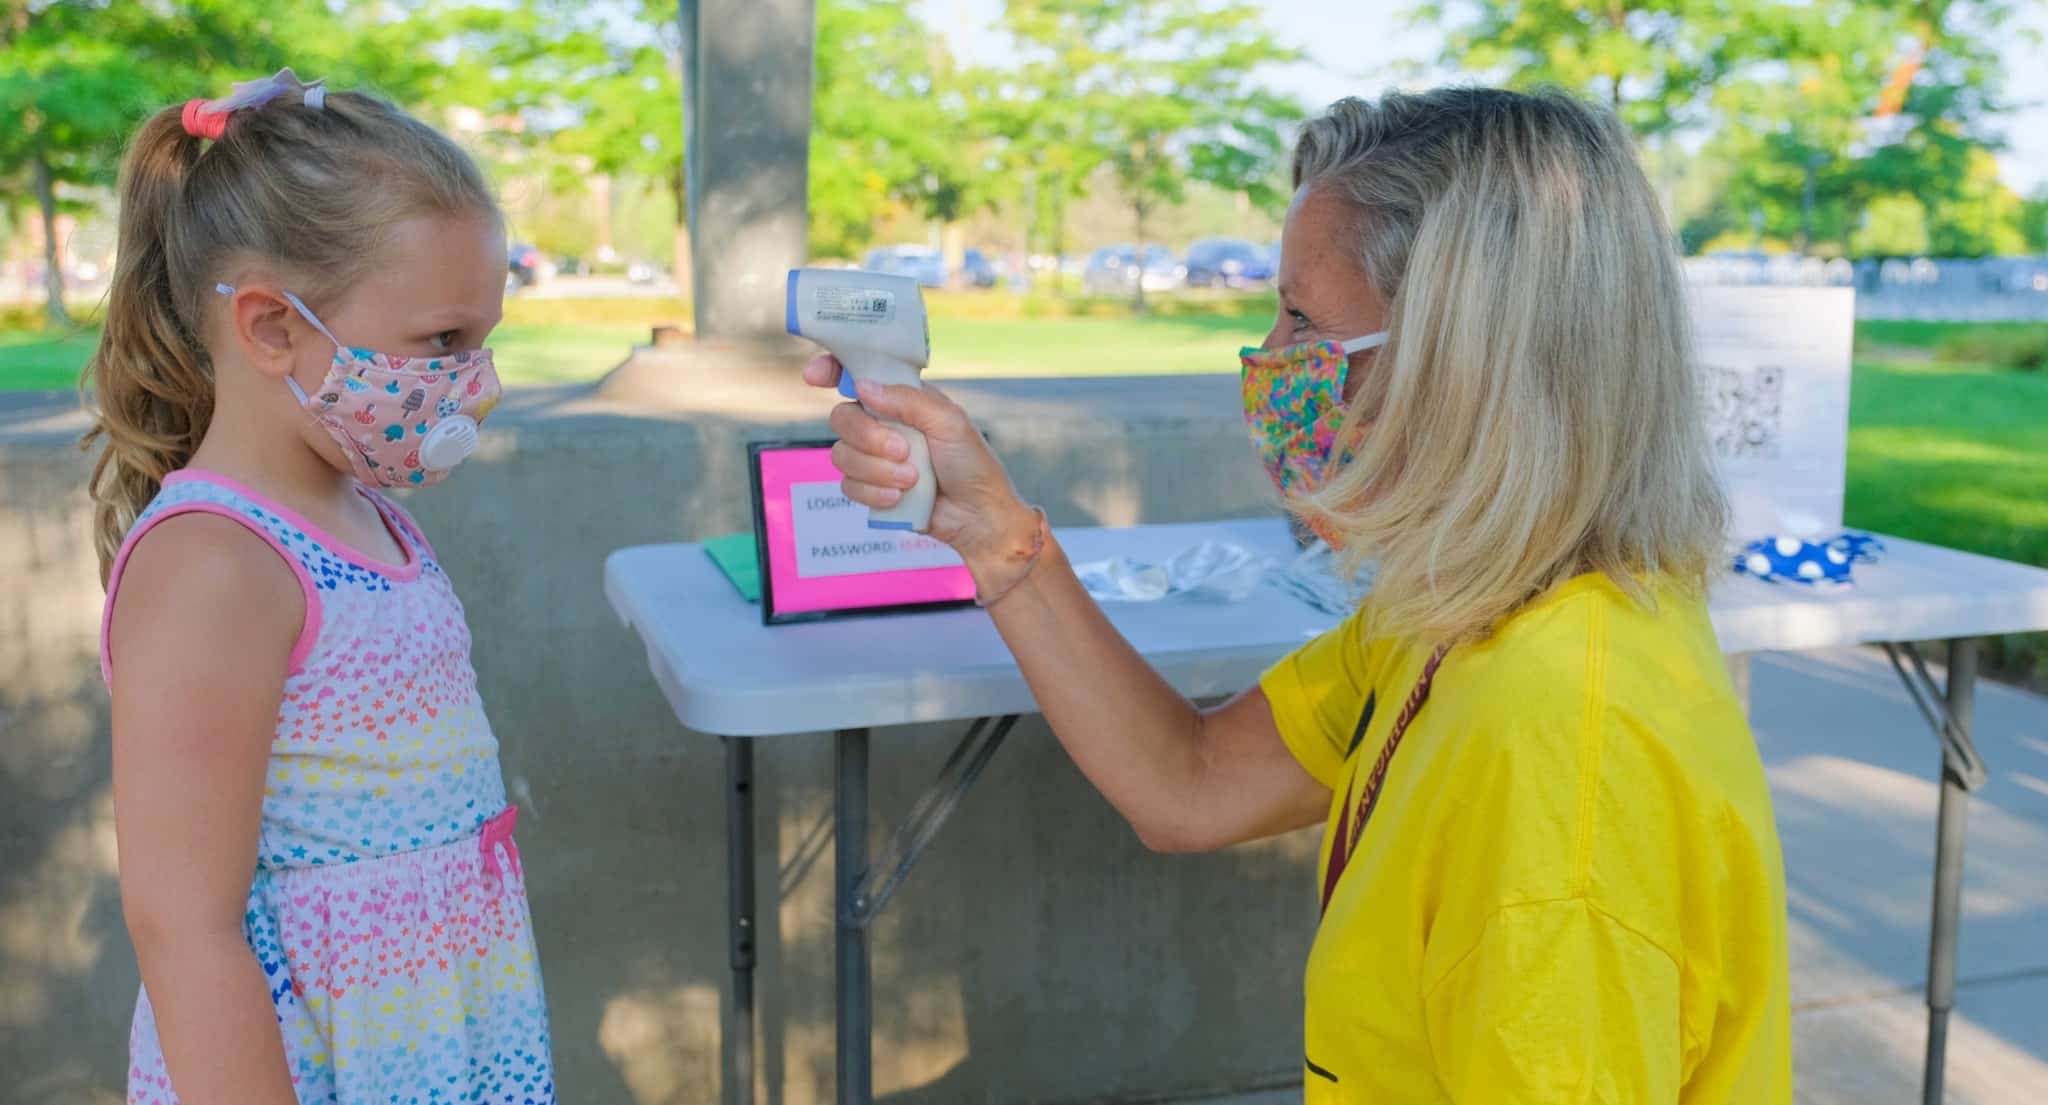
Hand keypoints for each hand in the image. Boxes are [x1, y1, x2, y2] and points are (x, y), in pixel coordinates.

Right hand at [804, 354, 1039, 582]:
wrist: (978, 516)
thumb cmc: (972, 463)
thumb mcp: (949, 422)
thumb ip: (907, 401)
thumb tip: (862, 386)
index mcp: (900, 399)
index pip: (857, 374)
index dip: (830, 369)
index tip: (814, 376)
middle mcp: (882, 424)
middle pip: (841, 418)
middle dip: (869, 438)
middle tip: (904, 451)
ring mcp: (874, 457)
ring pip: (841, 455)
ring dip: (878, 471)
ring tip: (912, 480)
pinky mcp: (870, 489)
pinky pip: (848, 486)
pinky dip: (875, 493)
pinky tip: (900, 498)